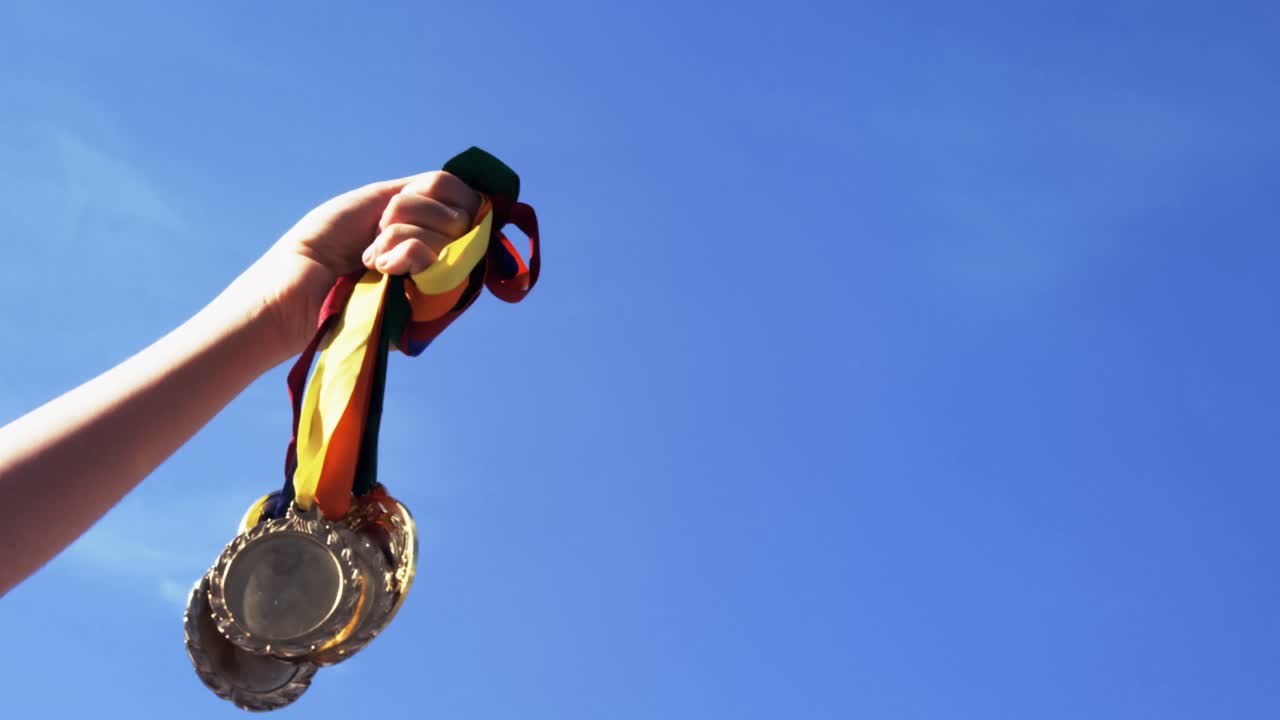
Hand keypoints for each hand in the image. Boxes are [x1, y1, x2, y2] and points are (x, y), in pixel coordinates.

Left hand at [248, 171, 481, 359]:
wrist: (293, 286)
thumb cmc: (323, 240)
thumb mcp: (375, 199)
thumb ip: (422, 192)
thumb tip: (474, 197)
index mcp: (424, 223)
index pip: (463, 196)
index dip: (444, 191)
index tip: (406, 199)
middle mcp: (437, 251)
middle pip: (458, 212)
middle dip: (411, 210)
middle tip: (377, 229)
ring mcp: (435, 279)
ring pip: (447, 234)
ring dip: (395, 235)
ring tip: (369, 257)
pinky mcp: (427, 306)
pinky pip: (431, 256)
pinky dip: (399, 252)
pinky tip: (377, 269)